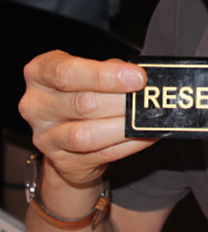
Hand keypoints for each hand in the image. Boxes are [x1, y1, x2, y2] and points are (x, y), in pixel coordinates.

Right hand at [19, 51, 151, 186]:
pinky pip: (101, 155)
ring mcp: (46, 138)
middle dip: (122, 100)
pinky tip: (145, 134)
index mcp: (40, 72)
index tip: (138, 76)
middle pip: (83, 104)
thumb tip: (140, 76)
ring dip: (124, 126)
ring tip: (146, 117)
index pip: (66, 72)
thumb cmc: (83, 89)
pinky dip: (129, 144)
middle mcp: (36, 105)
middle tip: (147, 96)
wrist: (69, 130)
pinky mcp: (63, 162)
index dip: (104, 75)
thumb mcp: (92, 69)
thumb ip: (112, 69)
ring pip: (88, 135)